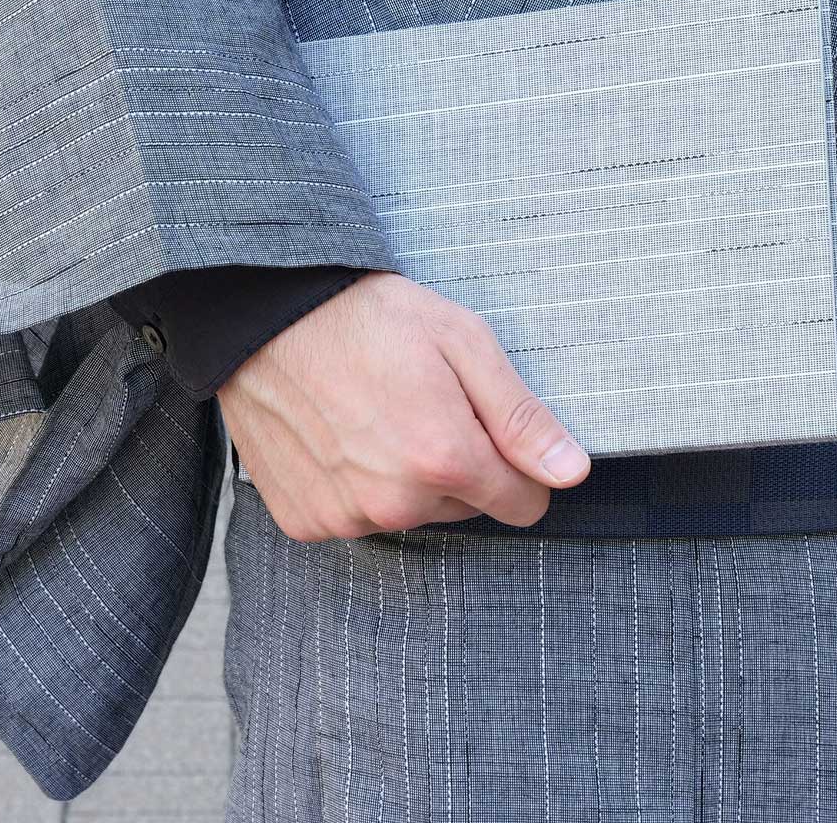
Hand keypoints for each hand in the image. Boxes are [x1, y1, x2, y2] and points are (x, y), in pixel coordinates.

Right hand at [216, 270, 590, 540]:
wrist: (266, 314)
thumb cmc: (368, 316)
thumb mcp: (462, 342)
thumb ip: (521, 416)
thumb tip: (570, 472)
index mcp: (445, 458)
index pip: (524, 504)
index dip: (517, 466)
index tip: (489, 428)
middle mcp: (396, 502)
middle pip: (468, 508)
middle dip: (458, 465)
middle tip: (422, 404)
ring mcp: (345, 517)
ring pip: (413, 514)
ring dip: (407, 478)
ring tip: (376, 414)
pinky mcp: (305, 521)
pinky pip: (360, 518)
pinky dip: (359, 487)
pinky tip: (341, 437)